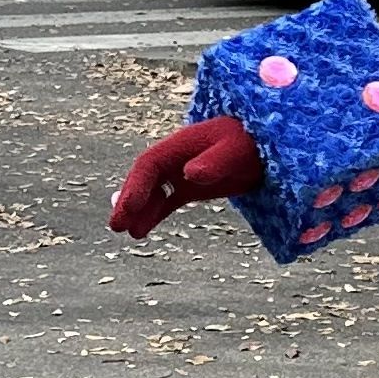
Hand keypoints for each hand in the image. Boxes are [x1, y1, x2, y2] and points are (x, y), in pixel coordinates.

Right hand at [110, 117, 265, 236]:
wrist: (262, 145)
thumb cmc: (248, 144)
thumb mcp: (234, 152)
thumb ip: (213, 162)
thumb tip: (190, 174)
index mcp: (179, 145)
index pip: (149, 165)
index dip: (136, 185)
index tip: (128, 207)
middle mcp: (174, 158)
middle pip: (144, 180)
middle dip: (128, 201)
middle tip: (116, 225)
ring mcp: (180, 171)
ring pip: (152, 193)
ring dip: (138, 212)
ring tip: (129, 233)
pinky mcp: (189, 185)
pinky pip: (165, 200)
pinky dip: (153, 214)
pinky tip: (140, 231)